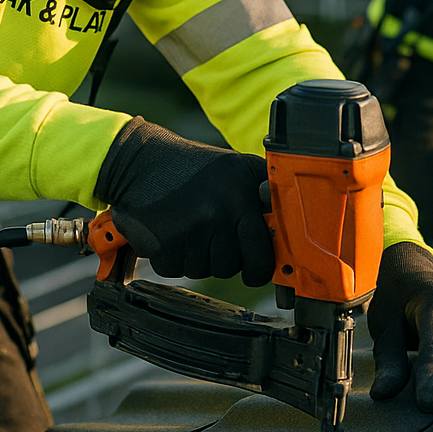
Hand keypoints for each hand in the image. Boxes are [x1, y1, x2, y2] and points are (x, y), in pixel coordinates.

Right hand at [94, 116, 272, 284]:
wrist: (142, 161)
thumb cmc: (195, 167)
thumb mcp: (238, 168)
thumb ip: (266, 193)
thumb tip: (289, 226)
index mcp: (242, 197)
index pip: (262, 255)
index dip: (259, 268)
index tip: (255, 266)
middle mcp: (219, 214)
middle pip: (231, 268)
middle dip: (225, 260)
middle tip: (214, 237)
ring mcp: (190, 230)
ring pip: (203, 270)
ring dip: (197, 257)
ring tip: (190, 227)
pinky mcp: (163, 244)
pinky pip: (176, 270)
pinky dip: (173, 258)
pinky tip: (172, 232)